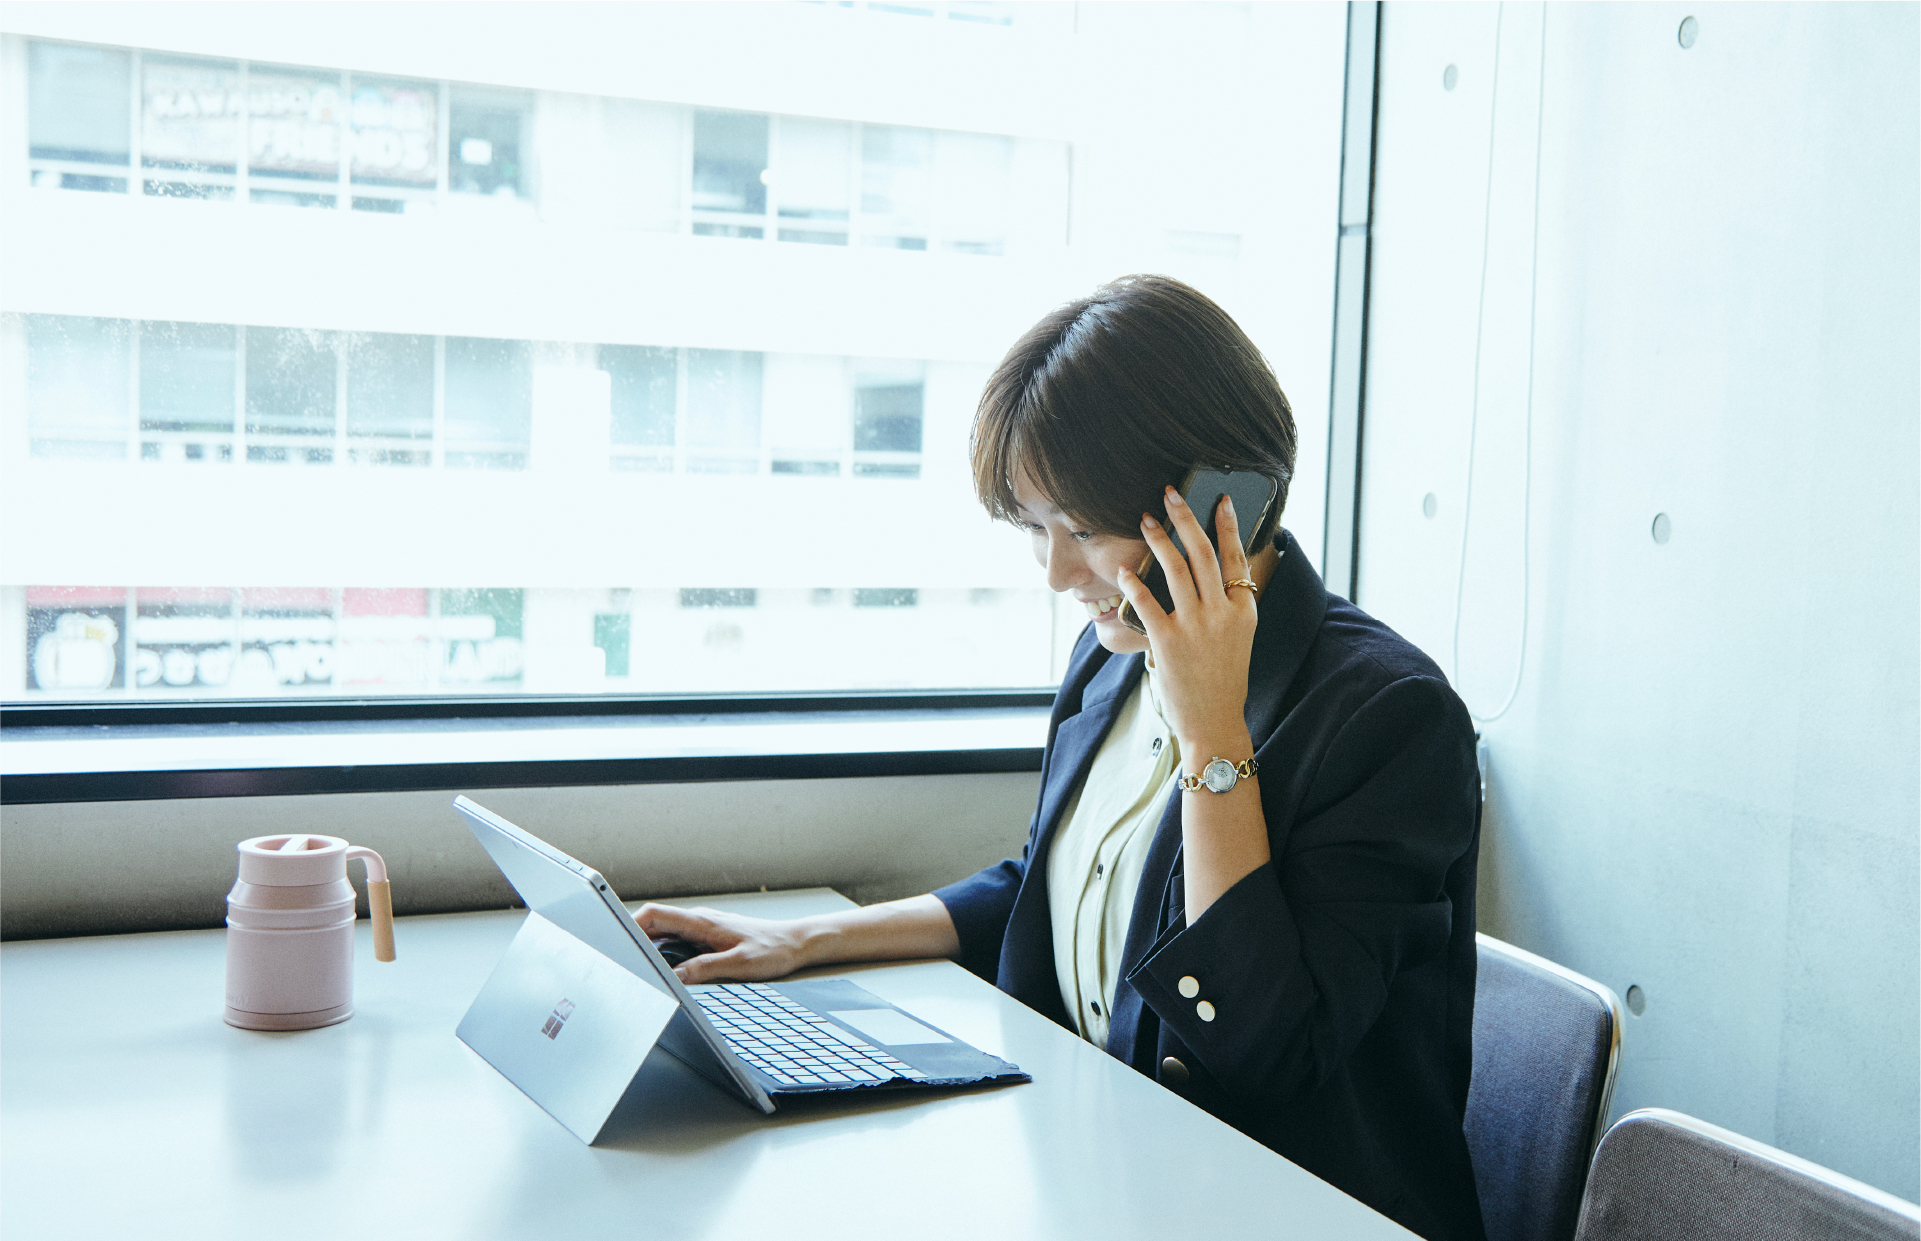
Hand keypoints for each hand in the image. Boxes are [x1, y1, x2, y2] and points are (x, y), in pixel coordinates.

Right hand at [633, 902, 811, 983]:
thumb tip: (675, 977)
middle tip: (621, 961)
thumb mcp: (739, 963)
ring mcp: (702, 929)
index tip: (615, 939)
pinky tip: (663, 970)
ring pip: (664, 935)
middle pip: (654, 925)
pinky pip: (677, 943)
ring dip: (649, 948)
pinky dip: (665, 954)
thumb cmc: (773, 950)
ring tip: (637, 968)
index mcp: (701, 922)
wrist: (795, 943)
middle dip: (634, 940)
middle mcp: (698, 922)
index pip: (655, 915)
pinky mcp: (707, 939)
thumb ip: (704, 969)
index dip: (630, 925)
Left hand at [1115, 486, 1260, 755]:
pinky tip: (1123, 570)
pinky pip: (1147, 601)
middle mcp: (1222, 612)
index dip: (1228, 526)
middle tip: (1171, 494)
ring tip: (1146, 519)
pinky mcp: (1168, 641)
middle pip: (1204, 553)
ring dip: (1159, 539)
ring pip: (1176, 568)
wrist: (1215, 722)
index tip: (1221, 500)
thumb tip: (1206, 576)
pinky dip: (1133, 582)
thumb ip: (1227, 607)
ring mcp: (1196, 625)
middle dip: (1186, 517)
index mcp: (1244, 610)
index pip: (1236, 558)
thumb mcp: (1239, 638)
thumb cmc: (1223, 680)